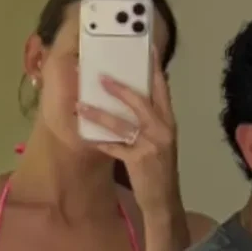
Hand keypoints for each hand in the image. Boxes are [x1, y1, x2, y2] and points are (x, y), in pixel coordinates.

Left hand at [78, 48, 180, 216]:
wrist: (164, 201)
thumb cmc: (159, 169)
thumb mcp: (160, 141)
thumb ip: (151, 120)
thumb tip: (136, 98)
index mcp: (169, 121)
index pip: (162, 89)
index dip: (155, 69)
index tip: (148, 49)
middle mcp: (163, 130)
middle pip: (141, 101)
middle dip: (120, 88)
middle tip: (100, 76)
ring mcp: (151, 145)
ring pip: (123, 124)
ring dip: (100, 114)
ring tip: (82, 105)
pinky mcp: (139, 161)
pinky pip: (115, 147)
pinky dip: (101, 141)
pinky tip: (88, 136)